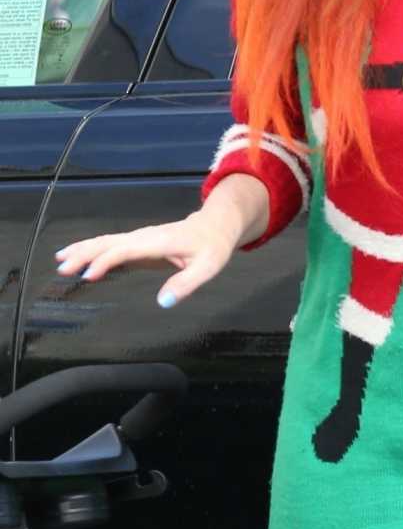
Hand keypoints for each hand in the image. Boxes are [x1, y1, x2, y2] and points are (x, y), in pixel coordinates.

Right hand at [54, 201, 248, 309]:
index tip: (88, 276)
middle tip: (63, 268)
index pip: (124, 250)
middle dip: (83, 254)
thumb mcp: (207, 268)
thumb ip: (186, 284)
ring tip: (61, 260)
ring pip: (105, 241)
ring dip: (82, 250)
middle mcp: (144, 237)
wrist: (214, 226)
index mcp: (157, 242)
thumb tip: (163, 302)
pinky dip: (92, 250)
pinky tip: (79, 258)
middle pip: (107, 243)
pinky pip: (111, 246)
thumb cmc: (211, 246)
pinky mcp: (138, 244)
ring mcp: (139, 239)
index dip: (104, 262)